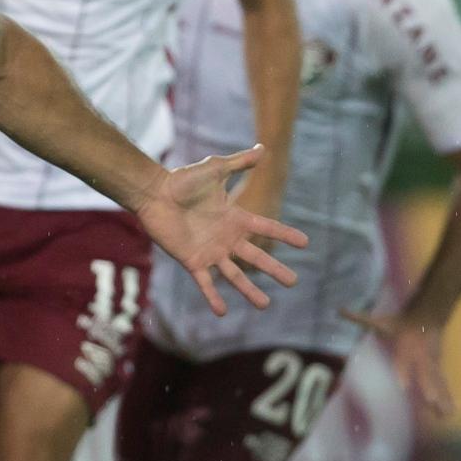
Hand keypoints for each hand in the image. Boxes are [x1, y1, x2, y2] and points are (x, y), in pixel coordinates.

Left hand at [135, 144, 307, 316]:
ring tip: (265, 305)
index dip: (285, 235)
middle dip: (275, 269)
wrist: (155, 194)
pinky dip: (213, 297)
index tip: (305, 243)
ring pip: (234, 275)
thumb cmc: (183, 180)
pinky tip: (222, 312)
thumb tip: (262, 148)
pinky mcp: (193, 260)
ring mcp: (211, 251)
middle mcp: (226, 238)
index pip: (266, 228)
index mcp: (234, 218)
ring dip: (249, 290)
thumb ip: (238, 163)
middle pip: (256, 256)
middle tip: (293, 281)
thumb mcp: (215, 170)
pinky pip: (205, 283)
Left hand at [343, 308, 453, 418]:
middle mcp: (420, 356)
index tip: (403, 386)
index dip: (403, 371)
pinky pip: (443, 384)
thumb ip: (360, 319)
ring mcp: (431, 363)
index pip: (403, 360)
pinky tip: (451, 412)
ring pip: (438, 381)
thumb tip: (339, 310)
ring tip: (446, 415)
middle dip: (428, 387)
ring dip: (442, 398)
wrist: (426, 316)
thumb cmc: (399, 322)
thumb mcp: (380, 320)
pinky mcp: (437, 368)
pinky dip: (448, 398)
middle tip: (431, 401)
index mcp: (405, 345)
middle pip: (424, 373)